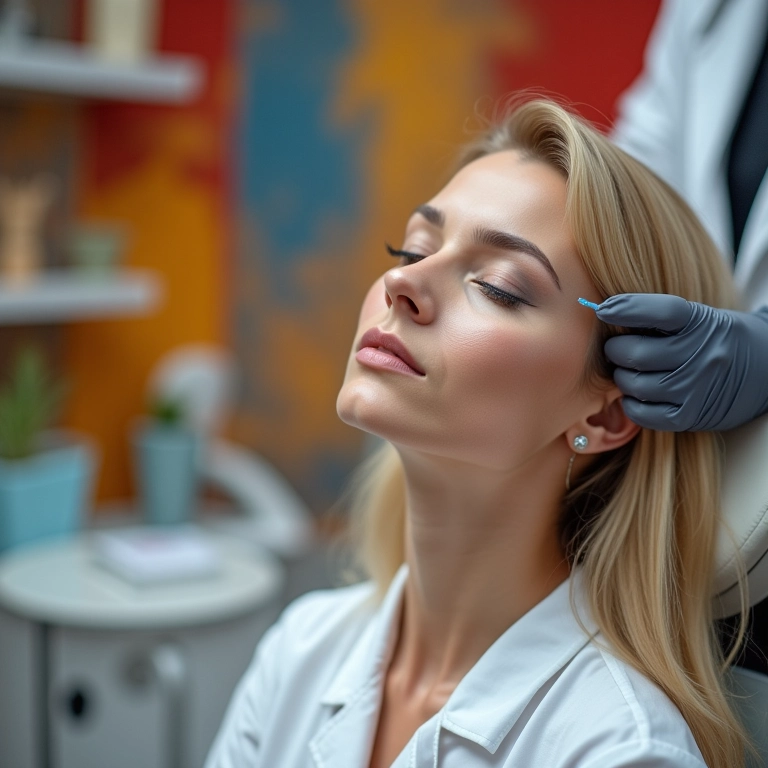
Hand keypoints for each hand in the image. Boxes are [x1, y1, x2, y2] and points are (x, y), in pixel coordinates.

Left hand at [595, 293, 767, 430]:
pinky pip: (643, 413)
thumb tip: (605, 312)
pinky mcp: (690, 416)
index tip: (603, 309)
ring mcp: (696, 388)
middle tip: (616, 349)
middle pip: (636, 353)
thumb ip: (658, 317)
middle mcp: (701, 355)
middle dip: (615, 350)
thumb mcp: (698, 318)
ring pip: (634, 384)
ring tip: (629, 372)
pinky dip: (631, 404)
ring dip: (622, 378)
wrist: (764, 371)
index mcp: (701, 323)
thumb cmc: (714, 340)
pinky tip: (636, 395)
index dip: (627, 308)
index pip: (663, 311)